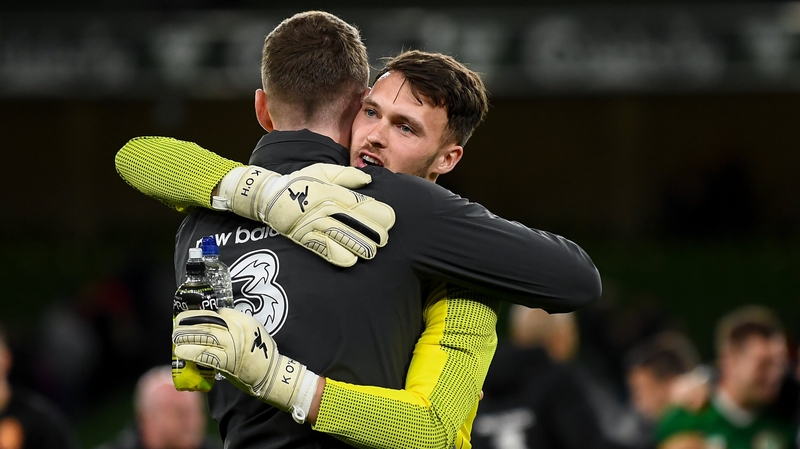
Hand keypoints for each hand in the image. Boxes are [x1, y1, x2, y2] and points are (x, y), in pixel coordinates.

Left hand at [173, 308, 317, 420]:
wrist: (271, 374)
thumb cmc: (261, 353)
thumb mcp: (253, 331)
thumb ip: (235, 325)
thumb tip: (213, 323)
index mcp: (243, 321)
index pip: (217, 313)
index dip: (200, 314)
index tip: (189, 316)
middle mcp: (237, 330)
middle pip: (207, 323)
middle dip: (188, 322)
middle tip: (176, 323)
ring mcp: (232, 346)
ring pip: (204, 337)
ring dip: (186, 337)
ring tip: (175, 337)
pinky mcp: (228, 362)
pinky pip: (206, 355)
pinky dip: (192, 353)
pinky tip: (181, 352)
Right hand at [213, 163, 394, 266]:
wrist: (269, 195)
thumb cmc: (300, 182)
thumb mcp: (322, 170)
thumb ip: (347, 175)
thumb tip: (368, 178)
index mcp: (333, 192)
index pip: (360, 204)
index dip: (377, 213)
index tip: (390, 220)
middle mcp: (326, 208)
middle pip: (355, 222)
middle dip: (372, 232)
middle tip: (384, 239)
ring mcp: (314, 223)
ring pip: (342, 236)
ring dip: (359, 245)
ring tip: (372, 252)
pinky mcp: (303, 237)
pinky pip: (322, 247)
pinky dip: (337, 255)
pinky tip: (351, 261)